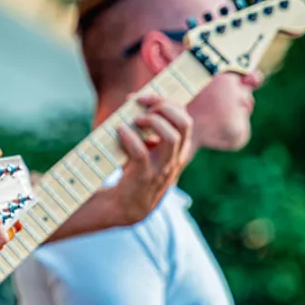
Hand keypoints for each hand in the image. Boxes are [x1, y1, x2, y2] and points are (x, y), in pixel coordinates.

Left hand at [107, 94, 191, 225]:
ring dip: (152, 121)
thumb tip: (133, 100)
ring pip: (171, 137)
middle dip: (164, 106)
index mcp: (178, 150)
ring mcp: (161, 169)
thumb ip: (145, 128)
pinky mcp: (144, 177)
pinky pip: (141, 153)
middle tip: (141, 104)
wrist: (125, 207)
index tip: (143, 97)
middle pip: (184, 123)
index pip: (184, 118)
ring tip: (136, 119)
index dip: (166, 102)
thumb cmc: (134, 172)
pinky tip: (120, 130)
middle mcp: (175, 158)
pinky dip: (129, 137)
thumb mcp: (146, 148)